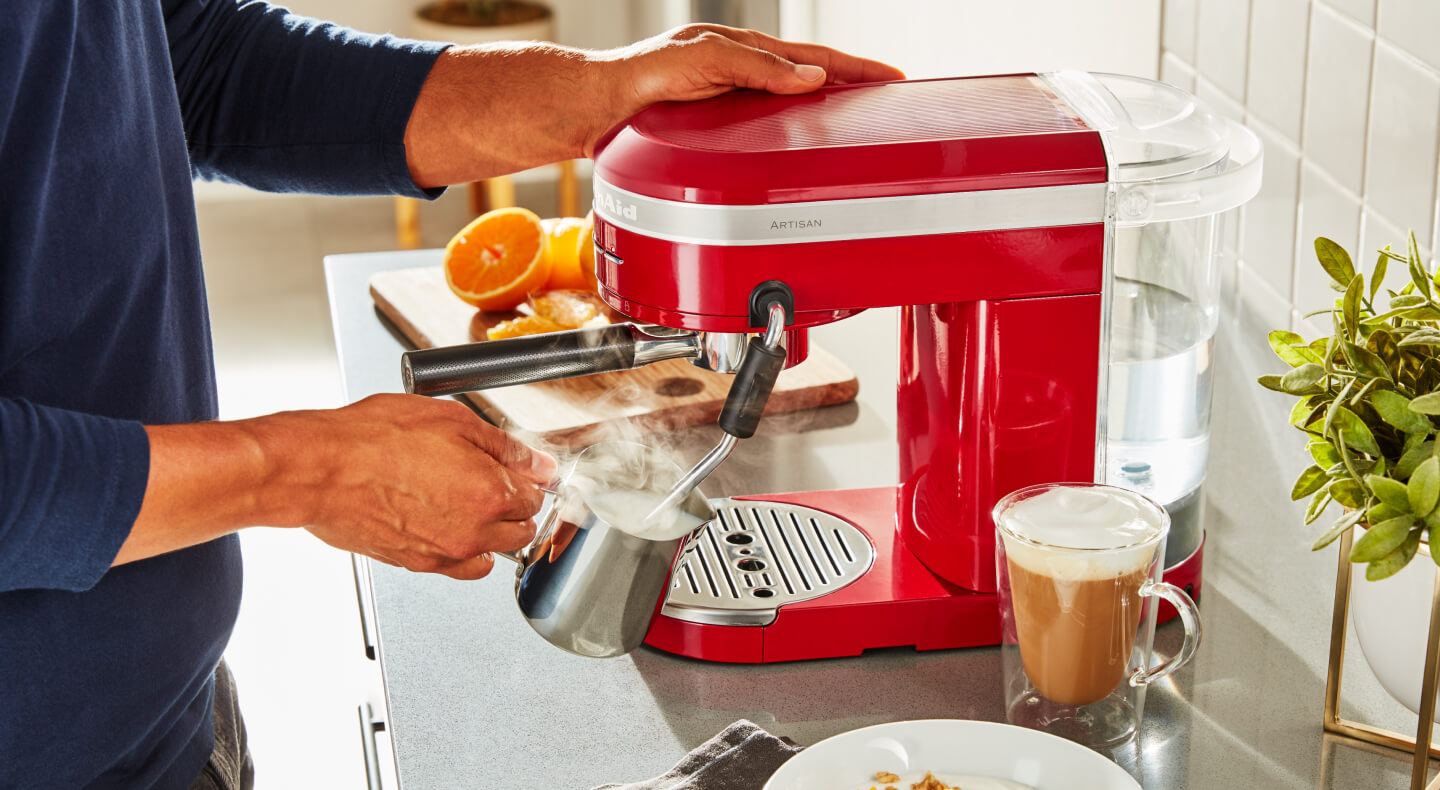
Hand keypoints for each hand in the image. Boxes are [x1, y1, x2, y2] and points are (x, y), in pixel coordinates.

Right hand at [122, 394, 556, 577]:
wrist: (319, 470)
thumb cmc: (371, 439)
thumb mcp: (449, 419)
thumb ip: (502, 445)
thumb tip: (536, 462)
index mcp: (489, 493)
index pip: (535, 495)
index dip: (529, 478)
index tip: (520, 469)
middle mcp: (472, 531)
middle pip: (521, 530)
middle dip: (515, 506)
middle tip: (496, 482)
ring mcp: (445, 553)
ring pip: (492, 553)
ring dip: (492, 532)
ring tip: (470, 504)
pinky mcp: (416, 564)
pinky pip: (458, 567)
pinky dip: (462, 551)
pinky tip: (448, 526)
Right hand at [403, 25, 904, 186]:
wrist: (586, 110)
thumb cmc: (638, 129)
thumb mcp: (701, 144)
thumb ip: (742, 138)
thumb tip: (786, 139)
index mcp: (738, 80)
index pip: (803, 78)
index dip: (845, 81)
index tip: (886, 93)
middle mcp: (730, 61)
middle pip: (804, 63)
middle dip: (850, 71)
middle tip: (892, 82)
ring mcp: (712, 56)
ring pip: (780, 58)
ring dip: (824, 68)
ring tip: (865, 80)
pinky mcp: (690, 60)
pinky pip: (739, 64)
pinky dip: (772, 73)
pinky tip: (803, 83)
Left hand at [598, 25, 906, 142]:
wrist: (603, 109)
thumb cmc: (644, 77)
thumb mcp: (705, 58)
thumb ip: (758, 66)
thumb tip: (811, 78)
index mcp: (746, 50)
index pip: (815, 59)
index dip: (856, 69)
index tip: (891, 78)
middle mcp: (743, 74)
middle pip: (812, 82)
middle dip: (853, 89)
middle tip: (888, 101)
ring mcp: (734, 102)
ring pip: (795, 110)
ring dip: (829, 116)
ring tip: (859, 125)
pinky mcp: (720, 131)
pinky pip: (771, 134)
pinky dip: (798, 140)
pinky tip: (805, 152)